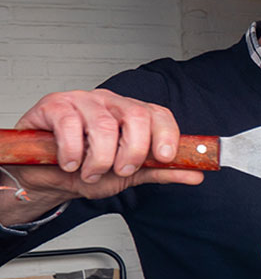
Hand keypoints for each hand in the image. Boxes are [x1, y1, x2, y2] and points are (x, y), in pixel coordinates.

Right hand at [1, 90, 203, 224]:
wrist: (45, 178)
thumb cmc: (86, 171)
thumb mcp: (128, 176)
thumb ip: (161, 172)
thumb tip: (197, 175)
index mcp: (131, 114)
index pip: (159, 114)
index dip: (167, 134)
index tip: (166, 157)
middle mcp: (110, 102)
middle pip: (136, 116)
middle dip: (134, 151)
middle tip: (122, 171)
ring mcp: (82, 100)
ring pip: (104, 124)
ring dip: (100, 158)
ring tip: (90, 173)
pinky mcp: (54, 105)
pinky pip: (70, 124)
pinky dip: (72, 151)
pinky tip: (70, 164)